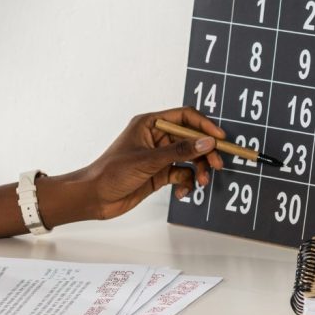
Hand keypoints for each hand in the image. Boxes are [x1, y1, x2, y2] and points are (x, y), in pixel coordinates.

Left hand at [53, 107, 224, 221]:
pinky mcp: (159, 173)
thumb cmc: (112, 172)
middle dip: (205, 152)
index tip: (220, 138)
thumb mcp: (148, 160)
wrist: (94, 197)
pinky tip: (181, 193)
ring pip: (188, 158)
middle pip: (190, 138)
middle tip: (216, 165)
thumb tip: (207, 142)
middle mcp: (156, 138)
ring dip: (198, 169)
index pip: (184, 117)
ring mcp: (158, 156)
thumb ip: (179, 151)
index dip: (204, 125)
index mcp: (149, 124)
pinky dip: (186, 182)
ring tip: (201, 182)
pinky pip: (181, 174)